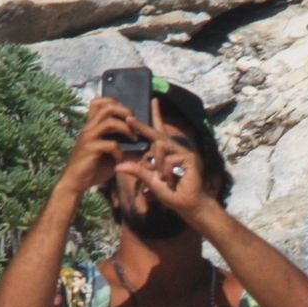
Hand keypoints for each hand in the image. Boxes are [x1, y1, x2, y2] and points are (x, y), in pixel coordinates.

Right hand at [58, 97, 150, 197]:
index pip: (98, 102)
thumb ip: (122, 144)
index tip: (127, 115)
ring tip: (133, 139)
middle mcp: (89, 127)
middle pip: (108, 107)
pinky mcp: (90, 149)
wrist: (76, 182)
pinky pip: (110, 144)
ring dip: (126, 129)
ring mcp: (89, 137)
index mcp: (91, 125)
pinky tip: (120, 159)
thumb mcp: (110, 153)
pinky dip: (120, 151)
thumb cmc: (94, 167)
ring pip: (110, 122)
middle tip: (135, 124)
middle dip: (126, 112)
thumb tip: (143, 142)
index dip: (114, 102)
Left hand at [113, 97, 213, 222]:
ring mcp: (183, 151)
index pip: (159, 131)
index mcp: (166, 152)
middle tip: (128, 119)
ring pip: (160, 149)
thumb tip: (118, 166)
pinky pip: (169, 159)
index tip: (153, 101)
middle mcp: (175, 148)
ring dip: (159, 166)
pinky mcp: (189, 157)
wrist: (188, 205)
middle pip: (156, 135)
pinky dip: (167, 171)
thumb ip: (137, 171)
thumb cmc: (172, 193)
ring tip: (167, 179)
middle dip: (141, 127)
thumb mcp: (150, 181)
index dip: (156, 116)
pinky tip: (175, 179)